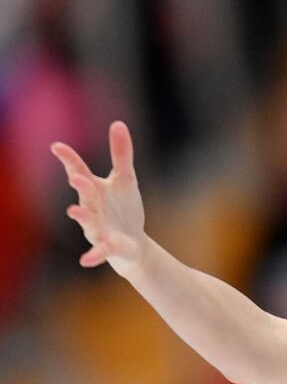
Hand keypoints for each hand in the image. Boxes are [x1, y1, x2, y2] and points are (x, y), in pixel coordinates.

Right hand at [51, 121, 148, 276]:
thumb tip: (118, 123)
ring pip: (89, 222)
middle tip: (77, 178)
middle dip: (82, 187)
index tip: (57, 146)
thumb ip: (121, 154)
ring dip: (83, 217)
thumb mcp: (127, 180)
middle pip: (86, 196)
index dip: (69, 160)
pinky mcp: (109, 247)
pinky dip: (94, 254)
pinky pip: (100, 251)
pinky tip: (87, 260)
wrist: (132, 244)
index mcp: (95, 189)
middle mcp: (92, 208)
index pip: (79, 172)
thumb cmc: (124, 209)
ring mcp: (98, 228)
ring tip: (74, 211)